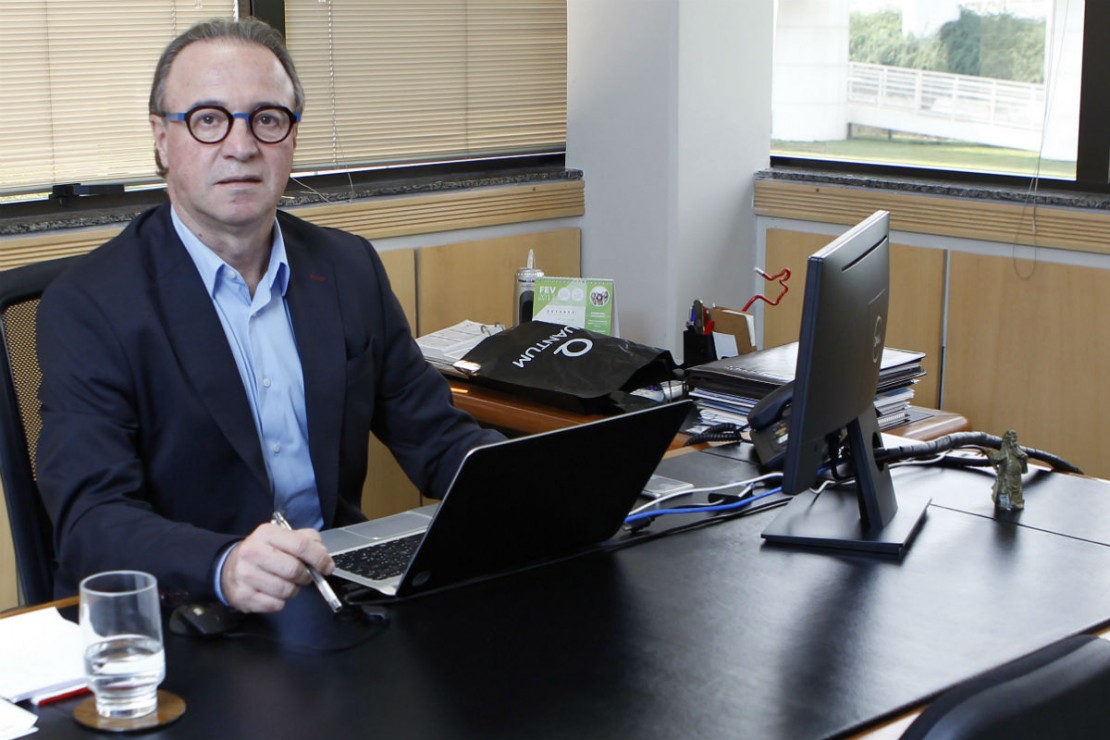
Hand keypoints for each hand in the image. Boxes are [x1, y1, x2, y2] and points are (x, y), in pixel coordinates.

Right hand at [220, 522, 335, 612]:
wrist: (229, 566)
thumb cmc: (264, 551)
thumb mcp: (284, 537)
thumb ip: (308, 541)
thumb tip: (323, 556)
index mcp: (267, 533)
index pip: (301, 545)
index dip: (319, 558)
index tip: (327, 567)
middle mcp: (253, 552)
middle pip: (294, 570)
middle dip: (305, 576)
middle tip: (304, 576)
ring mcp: (245, 575)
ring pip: (286, 590)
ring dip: (293, 590)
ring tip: (286, 583)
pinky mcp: (243, 595)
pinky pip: (275, 605)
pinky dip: (280, 602)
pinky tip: (273, 592)